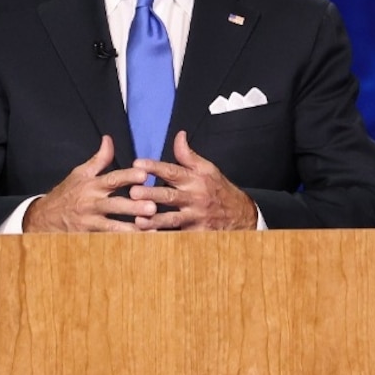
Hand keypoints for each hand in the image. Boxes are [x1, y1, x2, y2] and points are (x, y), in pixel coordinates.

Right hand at [22, 137, 158, 232]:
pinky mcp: (88, 237)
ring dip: (132, 229)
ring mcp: (90, 222)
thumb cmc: (67, 193)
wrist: (43, 218)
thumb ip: (99, 159)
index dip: (128, 177)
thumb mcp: (80, 173)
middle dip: (133, 207)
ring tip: (151, 231)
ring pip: (113, 227)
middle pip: (115, 205)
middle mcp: (91, 203)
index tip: (144, 175)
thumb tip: (109, 139)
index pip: (112, 179)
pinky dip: (122, 244)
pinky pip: (107, 241)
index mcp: (92, 185)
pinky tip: (139, 246)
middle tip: (152, 207)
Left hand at [131, 132, 256, 231]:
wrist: (241, 215)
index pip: (172, 171)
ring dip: (154, 220)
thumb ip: (188, 155)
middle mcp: (194, 198)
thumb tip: (179, 135)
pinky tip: (149, 239)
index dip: (155, 167)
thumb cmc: (219, 189)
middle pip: (169, 196)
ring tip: (137, 220)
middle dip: (151, 194)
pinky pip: (178, 236)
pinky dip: (164, 238)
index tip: (137, 164)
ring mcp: (195, 218)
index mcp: (194, 180)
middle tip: (133, 192)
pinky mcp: (196, 234)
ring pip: (172, 220)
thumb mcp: (207, 169)